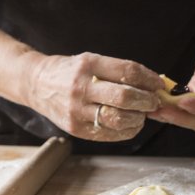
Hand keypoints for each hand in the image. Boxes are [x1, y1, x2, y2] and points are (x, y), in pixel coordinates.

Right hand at [26, 52, 162, 140]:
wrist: (36, 85)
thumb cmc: (69, 72)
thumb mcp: (90, 61)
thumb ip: (117, 71)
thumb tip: (151, 85)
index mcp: (88, 64)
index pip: (127, 71)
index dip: (148, 79)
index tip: (157, 84)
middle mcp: (81, 87)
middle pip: (124, 97)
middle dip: (146, 101)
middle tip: (153, 102)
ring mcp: (77, 110)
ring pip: (118, 119)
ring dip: (138, 118)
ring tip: (141, 114)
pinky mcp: (76, 129)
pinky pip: (109, 134)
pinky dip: (126, 131)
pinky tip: (130, 124)